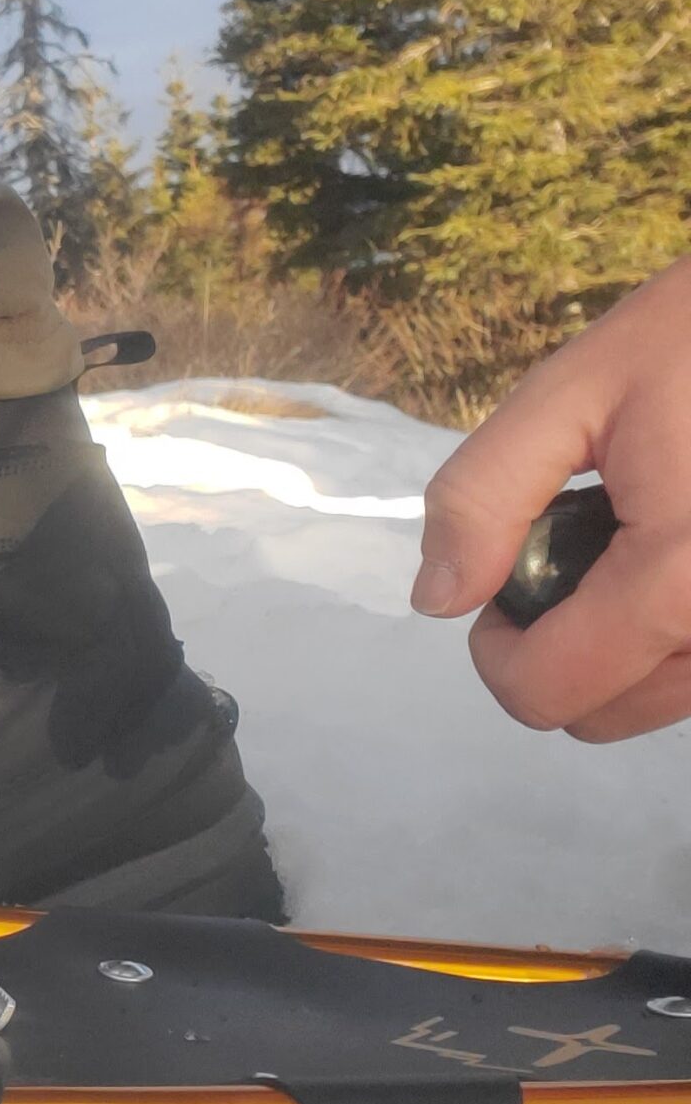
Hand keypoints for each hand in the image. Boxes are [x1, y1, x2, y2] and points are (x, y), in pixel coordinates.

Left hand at [414, 258, 690, 740]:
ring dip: (626, 647)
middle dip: (561, 651)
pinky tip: (680, 545)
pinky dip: (680, 631)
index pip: (548, 692)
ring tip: (637, 539)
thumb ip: (486, 496)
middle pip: (606, 713)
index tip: (505, 579)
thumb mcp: (573, 390)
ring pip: (669, 698)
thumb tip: (438, 598)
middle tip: (572, 552)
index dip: (497, 649)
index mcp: (683, 577)